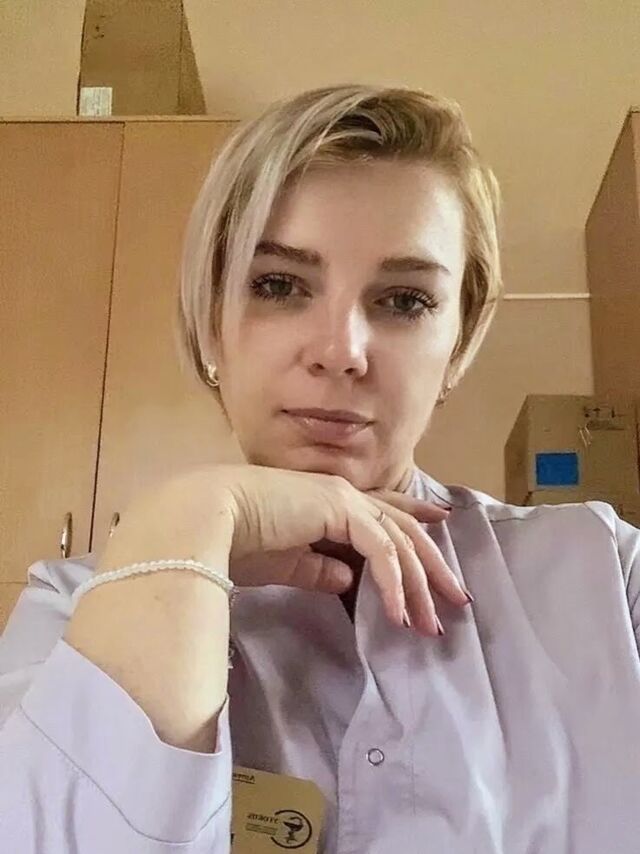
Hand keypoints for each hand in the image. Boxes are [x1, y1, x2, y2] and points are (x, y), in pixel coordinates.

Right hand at [218, 464, 470, 636]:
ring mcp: (343, 499)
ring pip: (399, 539)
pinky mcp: (339, 510)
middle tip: (455, 597)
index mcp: (327, 502)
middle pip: (403, 528)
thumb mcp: (285, 563)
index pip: (382, 508)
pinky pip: (381, 549)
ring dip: (418, 582)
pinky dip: (393, 582)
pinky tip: (398, 614)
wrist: (206, 519)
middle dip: (431, 564)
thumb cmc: (234, 540)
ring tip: (430, 622)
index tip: (441, 522)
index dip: (414, 513)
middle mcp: (341, 495)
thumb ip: (317, 568)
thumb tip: (346, 579)